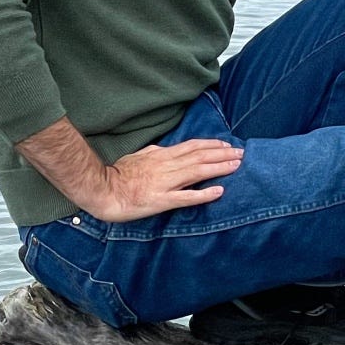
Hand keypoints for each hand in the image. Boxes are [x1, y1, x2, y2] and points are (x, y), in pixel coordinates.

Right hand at [95, 139, 242, 222]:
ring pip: (198, 172)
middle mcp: (167, 166)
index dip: (212, 144)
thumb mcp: (138, 156)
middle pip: (200, 156)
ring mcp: (166, 183)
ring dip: (220, 168)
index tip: (227, 144)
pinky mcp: (162, 200)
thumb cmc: (118, 174)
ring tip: (237, 166)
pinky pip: (186, 197)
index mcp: (162, 155)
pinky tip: (219, 192)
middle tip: (242, 153)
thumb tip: (164, 147)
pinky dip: (204, 194)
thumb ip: (154, 152)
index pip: (193, 146)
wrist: (103, 190)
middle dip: (223, 154)